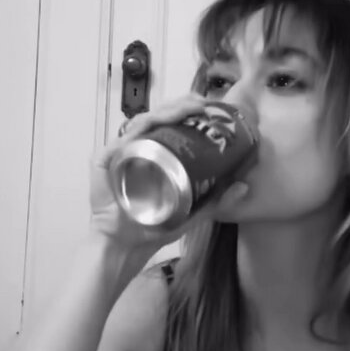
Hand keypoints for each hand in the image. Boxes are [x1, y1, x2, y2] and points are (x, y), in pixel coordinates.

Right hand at [89, 93, 249, 249]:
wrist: (124, 247)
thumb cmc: (150, 227)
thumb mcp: (192, 212)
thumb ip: (217, 201)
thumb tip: (244, 186)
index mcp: (155, 154)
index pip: (172, 124)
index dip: (189, 110)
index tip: (209, 107)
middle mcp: (137, 148)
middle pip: (159, 117)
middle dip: (181, 104)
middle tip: (202, 103)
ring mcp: (120, 152)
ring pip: (143, 121)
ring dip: (165, 111)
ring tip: (186, 109)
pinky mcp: (105, 159)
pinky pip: (123, 138)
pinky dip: (139, 129)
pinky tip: (154, 124)